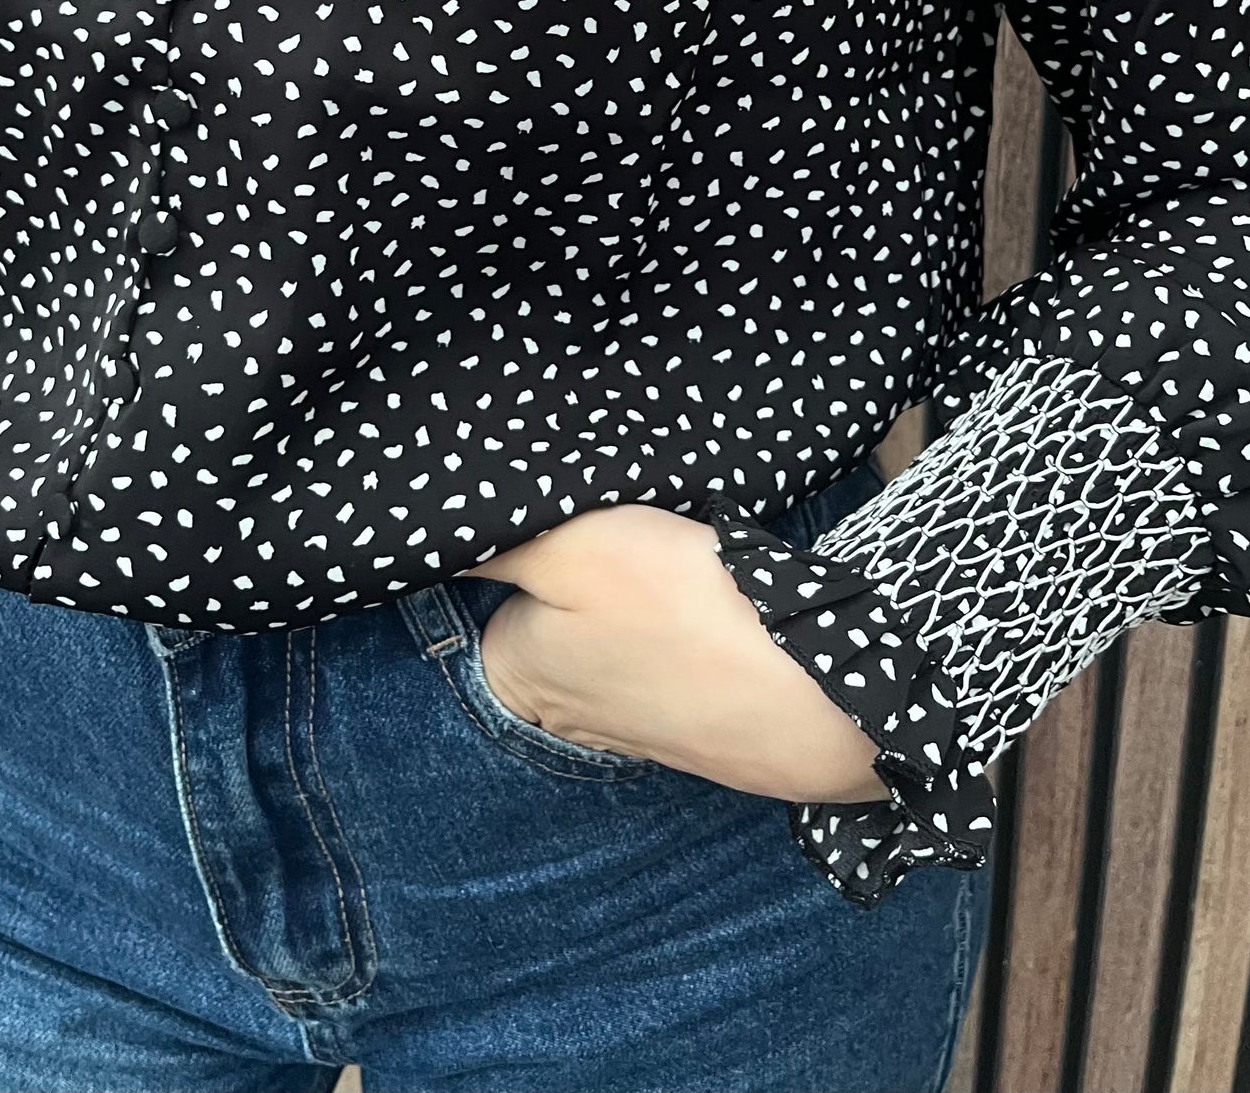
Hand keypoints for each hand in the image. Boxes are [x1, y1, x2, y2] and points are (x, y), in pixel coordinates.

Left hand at [461, 503, 892, 804]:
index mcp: (512, 669)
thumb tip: (438, 530)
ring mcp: (627, 727)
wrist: (812, 694)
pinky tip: (709, 612)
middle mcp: (556, 713)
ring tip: (677, 574)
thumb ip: (496, 538)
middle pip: (552, 609)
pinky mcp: (690, 726)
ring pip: (612, 634)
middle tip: (633, 544)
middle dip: (584, 574)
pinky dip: (684, 634)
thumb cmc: (681, 610)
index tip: (573, 521)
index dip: (529, 538)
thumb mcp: (569, 545)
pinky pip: (666, 660)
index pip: (487, 582)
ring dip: (641, 603)